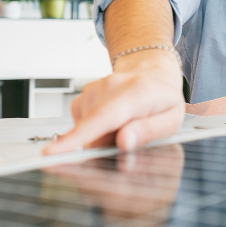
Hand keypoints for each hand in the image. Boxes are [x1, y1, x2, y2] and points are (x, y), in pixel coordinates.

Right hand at [45, 50, 184, 154]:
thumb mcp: (172, 120)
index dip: (78, 137)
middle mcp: (111, 87)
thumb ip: (149, 132)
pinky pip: (83, 128)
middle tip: (130, 142)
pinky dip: (96, 133)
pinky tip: (113, 124)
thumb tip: (124, 142)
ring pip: (88, 133)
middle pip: (93, 132)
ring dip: (103, 140)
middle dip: (106, 148)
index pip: (104, 117)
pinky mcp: (83, 98)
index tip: (53, 152)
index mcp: (137, 92)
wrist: (152, 74)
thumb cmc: (163, 100)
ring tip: (126, 127)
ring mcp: (93, 90)